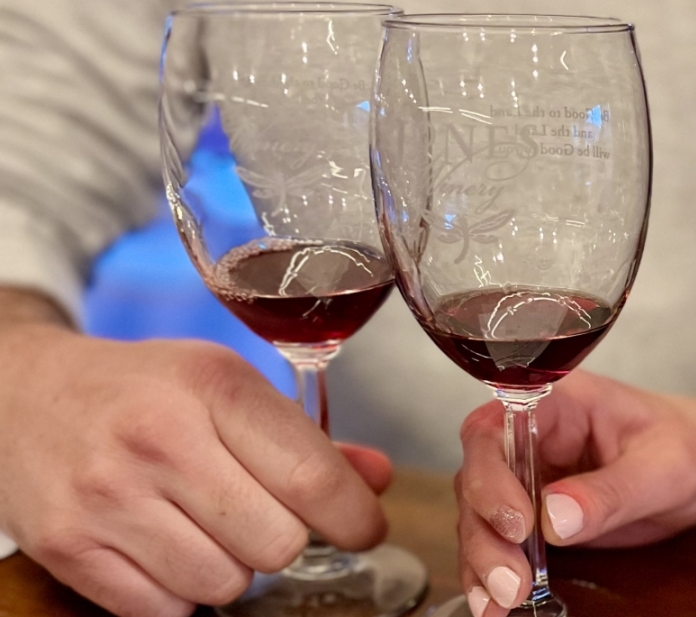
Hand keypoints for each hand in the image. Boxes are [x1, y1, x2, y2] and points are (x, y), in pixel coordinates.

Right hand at [0, 321, 389, 616]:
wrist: (24, 393)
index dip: (355, 517)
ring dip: (232, 568)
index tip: (362, 526)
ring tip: (207, 528)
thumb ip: (307, 440)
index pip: (313, 478)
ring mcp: (106, 496)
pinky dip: (178, 592)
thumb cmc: (144, 390)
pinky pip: (164, 610)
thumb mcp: (226, 386)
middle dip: (285, 539)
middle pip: (278, 543)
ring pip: (225, 583)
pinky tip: (164, 547)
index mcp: (212, 387)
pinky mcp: (66, 546)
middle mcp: (158, 439)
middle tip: (262, 515)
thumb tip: (377, 480)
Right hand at [455, 370, 695, 615]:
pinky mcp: (532, 514)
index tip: (520, 524)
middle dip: (486, 533)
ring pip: (479, 515)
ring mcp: (527, 476)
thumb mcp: (664, 467)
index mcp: (558, 404)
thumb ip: (612, 490)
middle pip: (477, 477)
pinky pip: (498, 542)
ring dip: (483, 561)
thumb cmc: (686, 445)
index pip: (496, 428)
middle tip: (511, 580)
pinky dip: (489, 574)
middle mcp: (530, 436)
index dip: (492, 476)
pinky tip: (494, 604)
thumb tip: (554, 518)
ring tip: (501, 601)